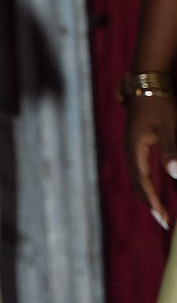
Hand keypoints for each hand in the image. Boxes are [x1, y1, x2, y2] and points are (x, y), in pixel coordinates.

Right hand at [125, 94, 176, 229]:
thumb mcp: (169, 127)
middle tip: (162, 219)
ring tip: (157, 207)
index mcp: (135, 149)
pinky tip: (153, 185)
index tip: (163, 218)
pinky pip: (138, 168)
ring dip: (145, 193)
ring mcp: (131, 146)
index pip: (143, 182)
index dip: (153, 202)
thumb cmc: (159, 103)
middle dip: (148, 202)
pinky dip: (145, 181)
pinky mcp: (135, 142)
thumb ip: (171, 150)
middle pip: (136, 183)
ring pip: (136, 176)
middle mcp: (130, 150)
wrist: (147, 83)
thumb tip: (175, 174)